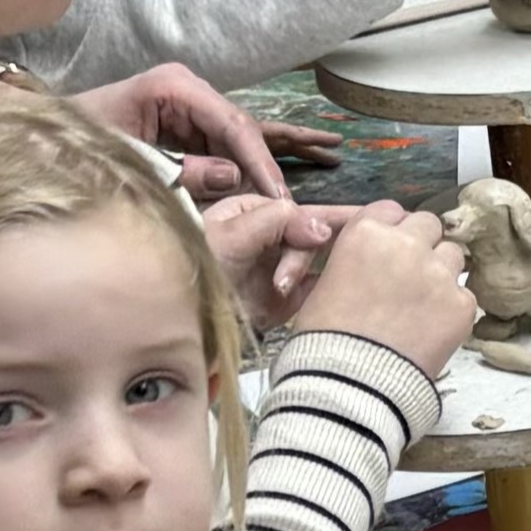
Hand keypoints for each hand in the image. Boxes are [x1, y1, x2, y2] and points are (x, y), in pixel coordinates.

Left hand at [68, 65, 290, 199]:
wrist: (37, 139)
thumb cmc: (74, 144)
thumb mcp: (129, 161)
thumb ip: (180, 170)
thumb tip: (232, 178)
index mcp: (174, 86)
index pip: (232, 122)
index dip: (258, 160)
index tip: (277, 194)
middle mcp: (188, 90)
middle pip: (239, 129)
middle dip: (263, 165)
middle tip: (286, 204)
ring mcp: (187, 107)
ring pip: (234, 138)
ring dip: (255, 167)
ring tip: (284, 194)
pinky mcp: (182, 126)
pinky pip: (218, 146)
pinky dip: (236, 168)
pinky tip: (261, 184)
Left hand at [202, 196, 407, 330]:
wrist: (179, 319)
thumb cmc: (195, 265)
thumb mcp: (231, 234)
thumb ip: (279, 221)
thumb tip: (324, 229)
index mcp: (257, 213)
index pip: (302, 211)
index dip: (328, 218)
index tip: (351, 226)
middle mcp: (273, 240)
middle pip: (316, 236)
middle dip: (310, 250)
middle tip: (293, 271)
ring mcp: (279, 271)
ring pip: (320, 263)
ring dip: (308, 272)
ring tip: (279, 289)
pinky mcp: (284, 303)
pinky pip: (317, 292)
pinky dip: (325, 293)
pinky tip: (333, 295)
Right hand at [283, 208, 479, 375]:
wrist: (348, 387)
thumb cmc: (323, 342)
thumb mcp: (324, 286)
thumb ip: (356, 258)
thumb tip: (372, 256)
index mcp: (366, 234)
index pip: (391, 210)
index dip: (390, 229)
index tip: (387, 247)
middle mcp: (406, 245)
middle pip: (428, 224)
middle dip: (419, 244)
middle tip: (407, 275)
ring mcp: (438, 273)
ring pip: (451, 255)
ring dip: (439, 273)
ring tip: (419, 306)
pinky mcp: (461, 304)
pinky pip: (463, 294)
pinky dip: (450, 309)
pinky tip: (429, 330)